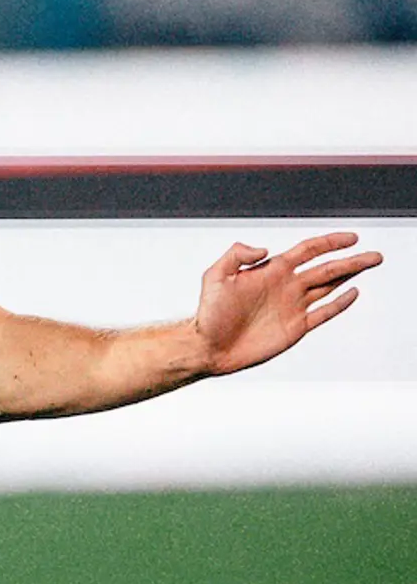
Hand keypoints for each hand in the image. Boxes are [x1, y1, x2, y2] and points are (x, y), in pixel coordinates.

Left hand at [192, 231, 379, 375]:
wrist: (210, 346)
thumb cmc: (209, 313)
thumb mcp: (215, 276)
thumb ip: (236, 255)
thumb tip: (265, 249)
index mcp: (271, 271)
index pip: (307, 251)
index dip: (330, 242)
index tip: (351, 237)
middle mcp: (286, 286)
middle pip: (326, 268)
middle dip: (351, 260)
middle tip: (374, 254)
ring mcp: (293, 306)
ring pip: (329, 286)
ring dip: (351, 276)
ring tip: (369, 265)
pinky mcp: (296, 327)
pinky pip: (323, 312)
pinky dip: (340, 303)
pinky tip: (353, 293)